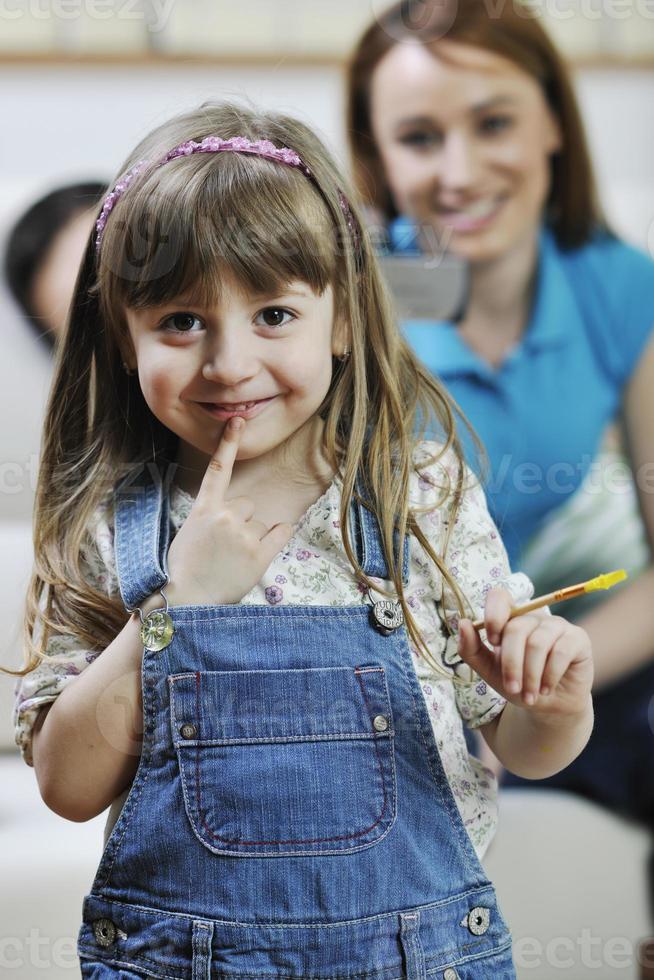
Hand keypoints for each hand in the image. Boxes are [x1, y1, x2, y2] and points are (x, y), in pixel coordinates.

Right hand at [165, 417, 293, 604]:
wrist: (186, 602)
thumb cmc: (183, 571)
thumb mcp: (189, 534)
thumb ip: (210, 517)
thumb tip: (231, 512)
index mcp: (203, 509)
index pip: (218, 470)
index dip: (228, 444)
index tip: (237, 421)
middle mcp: (225, 516)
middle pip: (247, 504)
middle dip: (241, 520)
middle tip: (224, 547)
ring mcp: (244, 535)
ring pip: (260, 523)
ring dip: (252, 537)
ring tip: (233, 559)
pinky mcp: (260, 555)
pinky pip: (280, 532)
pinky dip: (278, 535)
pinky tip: (263, 549)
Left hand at [457, 587, 592, 716]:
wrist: (549, 707)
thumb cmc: (518, 683)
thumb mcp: (489, 670)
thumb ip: (471, 649)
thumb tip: (463, 623)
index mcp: (510, 619)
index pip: (499, 596)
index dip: (493, 615)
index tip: (492, 642)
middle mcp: (534, 617)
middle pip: (516, 628)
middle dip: (511, 664)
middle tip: (512, 689)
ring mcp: (557, 625)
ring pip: (537, 643)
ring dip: (530, 675)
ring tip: (529, 695)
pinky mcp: (578, 638)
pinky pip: (560, 652)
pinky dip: (549, 675)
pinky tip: (546, 689)